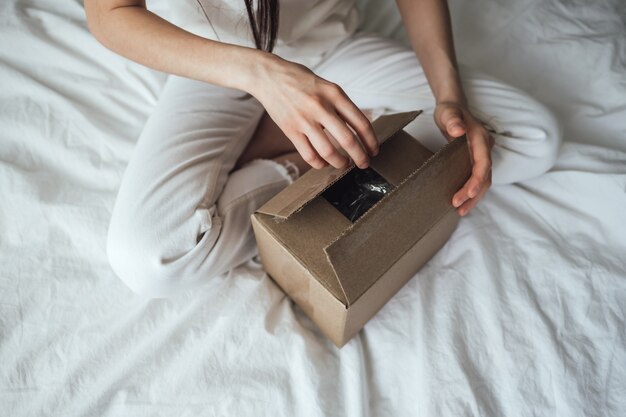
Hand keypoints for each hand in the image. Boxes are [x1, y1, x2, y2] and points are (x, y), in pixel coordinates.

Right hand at [248, 54, 377, 169]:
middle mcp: (321, 106)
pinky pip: (308, 154)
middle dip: (360, 157)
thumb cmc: (300, 80)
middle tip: (363, 164)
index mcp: (334, 94)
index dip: (371, 141)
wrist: (269, 76)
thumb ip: (341, 105)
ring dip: (340, 162)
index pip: (361, 122)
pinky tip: (324, 163)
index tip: (374, 151)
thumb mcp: (326, 86)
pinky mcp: (290, 130)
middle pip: (347, 140)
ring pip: (328, 151)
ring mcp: (304, 120)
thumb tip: (358, 130)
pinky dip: (319, 163)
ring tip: (344, 164)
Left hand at [434, 102, 493, 215]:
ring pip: (483, 181)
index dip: (477, 180)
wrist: (453, 108)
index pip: (483, 163)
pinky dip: (471, 191)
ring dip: (474, 197)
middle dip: (474, 194)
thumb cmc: (449, 111)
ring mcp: (481, 156)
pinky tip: (462, 201)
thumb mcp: (447, 112)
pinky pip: (477, 178)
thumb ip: (452, 120)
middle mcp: (485, 149)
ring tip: (460, 211)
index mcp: (480, 139)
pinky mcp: (475, 161)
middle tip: (459, 208)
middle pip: (485, 177)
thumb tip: (458, 130)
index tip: (468, 193)